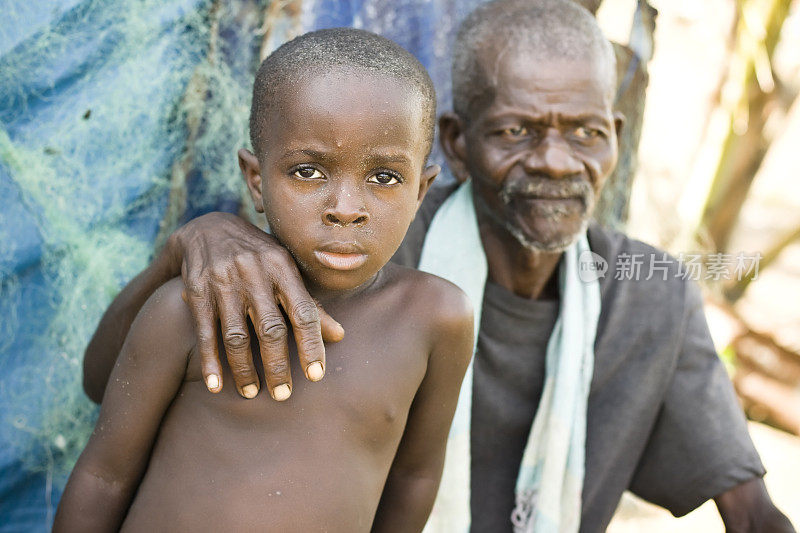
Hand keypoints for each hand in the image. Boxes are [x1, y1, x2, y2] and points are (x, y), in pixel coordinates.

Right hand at [164, 212, 343, 399]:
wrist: (208, 228)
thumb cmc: (259, 256)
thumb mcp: (286, 270)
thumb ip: (309, 303)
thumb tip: (340, 336)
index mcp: (283, 267)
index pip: (303, 311)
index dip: (311, 345)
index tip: (316, 376)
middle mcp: (254, 273)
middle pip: (270, 328)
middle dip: (278, 366)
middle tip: (283, 395)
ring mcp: (224, 282)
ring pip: (236, 335)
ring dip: (244, 369)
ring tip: (251, 393)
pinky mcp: (198, 291)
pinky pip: (205, 332)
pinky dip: (210, 361)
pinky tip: (216, 385)